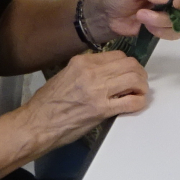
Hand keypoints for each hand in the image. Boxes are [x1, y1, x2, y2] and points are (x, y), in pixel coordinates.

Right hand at [14, 49, 152, 153]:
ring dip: (142, 86)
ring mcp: (97, 91)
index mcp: (82, 62)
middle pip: (130, 65)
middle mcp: (91, 72)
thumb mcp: (65, 75)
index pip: (118, 55)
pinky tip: (136, 104)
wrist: (37, 124)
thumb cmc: (47, 102)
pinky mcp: (101, 110)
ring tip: (139, 93)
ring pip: (134, 79)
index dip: (128, 64)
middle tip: (139, 83)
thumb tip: (107, 71)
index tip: (129, 72)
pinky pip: (131, 102)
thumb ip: (87, 70)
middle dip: (139, 73)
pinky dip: (139, 102)